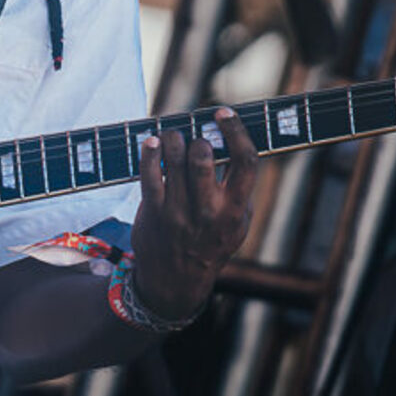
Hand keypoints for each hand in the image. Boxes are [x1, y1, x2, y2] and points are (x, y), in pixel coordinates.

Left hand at [129, 107, 259, 319]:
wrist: (176, 282)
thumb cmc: (211, 242)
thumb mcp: (237, 224)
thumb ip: (239, 189)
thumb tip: (232, 141)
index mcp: (236, 210)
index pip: (245, 162)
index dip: (236, 131)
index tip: (224, 113)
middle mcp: (209, 211)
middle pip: (204, 156)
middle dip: (198, 137)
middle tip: (194, 136)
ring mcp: (178, 212)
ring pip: (175, 159)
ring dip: (173, 138)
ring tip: (172, 136)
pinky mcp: (153, 212)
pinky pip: (149, 173)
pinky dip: (150, 152)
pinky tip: (152, 142)